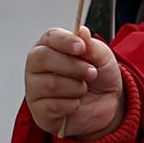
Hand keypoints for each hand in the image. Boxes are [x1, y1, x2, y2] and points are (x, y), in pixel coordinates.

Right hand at [24, 26, 123, 140]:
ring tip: (84, 88)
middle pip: (43, 58)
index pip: (50, 38)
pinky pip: (54, 106)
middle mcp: (37, 66)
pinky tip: (76, 102)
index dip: (65, 41)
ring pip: (51, 84)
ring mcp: (35, 89)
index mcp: (51, 47)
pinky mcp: (39, 111)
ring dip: (77, 87)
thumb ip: (91, 46)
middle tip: (92, 72)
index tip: (81, 47)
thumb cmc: (100, 77)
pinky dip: (73, 104)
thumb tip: (81, 32)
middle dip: (73, 66)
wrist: (108, 105)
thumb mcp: (103, 58)